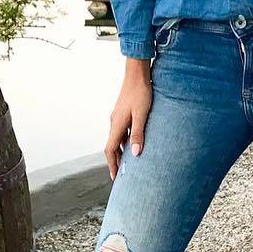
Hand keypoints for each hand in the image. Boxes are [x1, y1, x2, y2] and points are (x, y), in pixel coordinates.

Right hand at [104, 61, 152, 179]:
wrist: (137, 74)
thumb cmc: (141, 93)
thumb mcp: (142, 115)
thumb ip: (138, 134)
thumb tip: (135, 154)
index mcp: (117, 124)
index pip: (110, 149)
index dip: (112, 164)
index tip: (116, 177)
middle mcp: (114, 122)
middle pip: (112, 146)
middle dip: (115, 161)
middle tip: (121, 174)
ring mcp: (117, 117)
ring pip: (116, 139)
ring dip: (120, 152)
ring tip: (128, 163)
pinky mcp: (122, 113)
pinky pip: (120, 132)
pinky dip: (124, 142)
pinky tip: (132, 144)